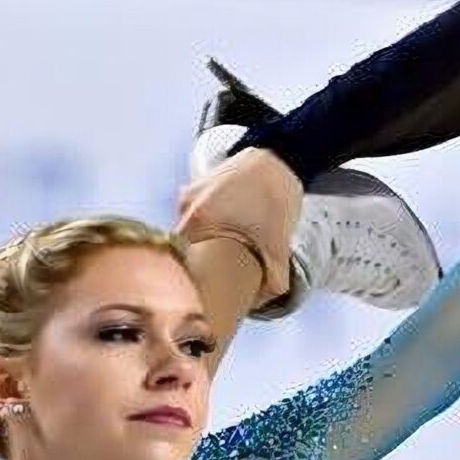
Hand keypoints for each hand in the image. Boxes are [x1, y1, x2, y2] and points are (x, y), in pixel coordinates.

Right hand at [176, 147, 300, 301]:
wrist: (282, 157)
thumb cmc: (276, 195)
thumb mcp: (279, 246)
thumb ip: (273, 281)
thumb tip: (260, 302)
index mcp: (199, 221)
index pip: (177, 261)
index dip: (185, 279)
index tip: (196, 289)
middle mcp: (187, 206)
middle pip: (181, 246)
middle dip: (195, 261)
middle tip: (212, 274)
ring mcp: (190, 192)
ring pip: (187, 227)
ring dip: (201, 239)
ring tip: (221, 248)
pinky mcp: (197, 183)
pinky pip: (194, 211)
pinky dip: (205, 222)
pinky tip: (225, 225)